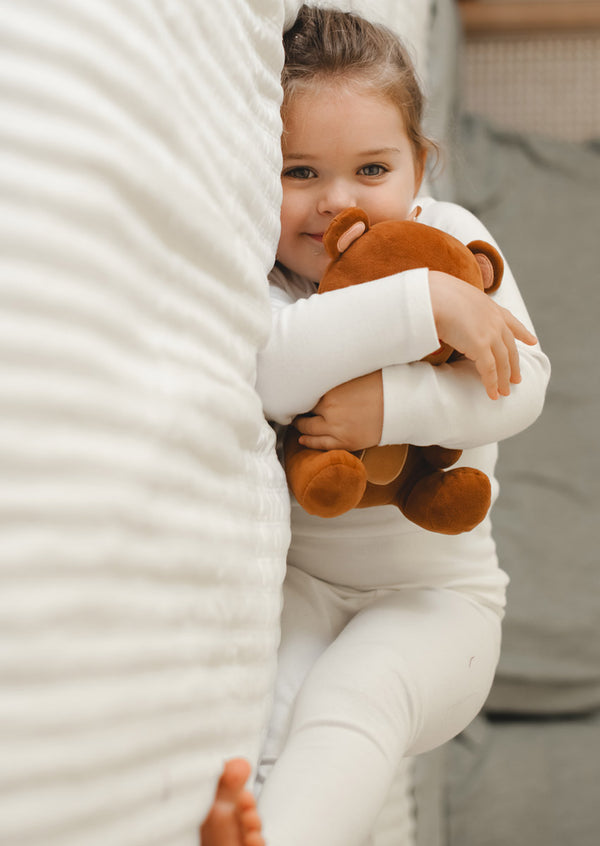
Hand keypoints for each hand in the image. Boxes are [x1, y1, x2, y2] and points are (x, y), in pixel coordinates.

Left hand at [294, 371, 383, 450]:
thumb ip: (336, 375)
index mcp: (331, 390)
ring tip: (297, 422)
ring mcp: (336, 428)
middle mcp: (330, 410)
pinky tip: (302, 439)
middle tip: (294, 408)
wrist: (402, 405)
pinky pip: (320, 444)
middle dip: (299, 410)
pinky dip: (308, 442)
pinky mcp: (345, 442)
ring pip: (308, 429)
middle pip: (304, 411)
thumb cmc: (382, 384)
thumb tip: (323, 366)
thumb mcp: (356, 372)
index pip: (306, 394)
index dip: (301, 393)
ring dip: (301, 426)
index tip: (295, 392)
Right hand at [429, 271, 536, 399]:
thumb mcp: (455, 296)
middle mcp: (494, 320)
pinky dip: (492, 384)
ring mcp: (490, 333)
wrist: (432, 295)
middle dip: (514, 365)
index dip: (522, 333)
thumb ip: (460, 308)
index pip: (511, 321)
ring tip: (505, 392)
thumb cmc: (435, 294)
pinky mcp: (480, 346)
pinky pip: (489, 370)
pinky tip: (493, 394)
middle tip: (516, 379)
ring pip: (502, 362)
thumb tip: (449, 315)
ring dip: (504, 379)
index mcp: (490, 307)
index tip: (531, 341)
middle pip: (510, 348)